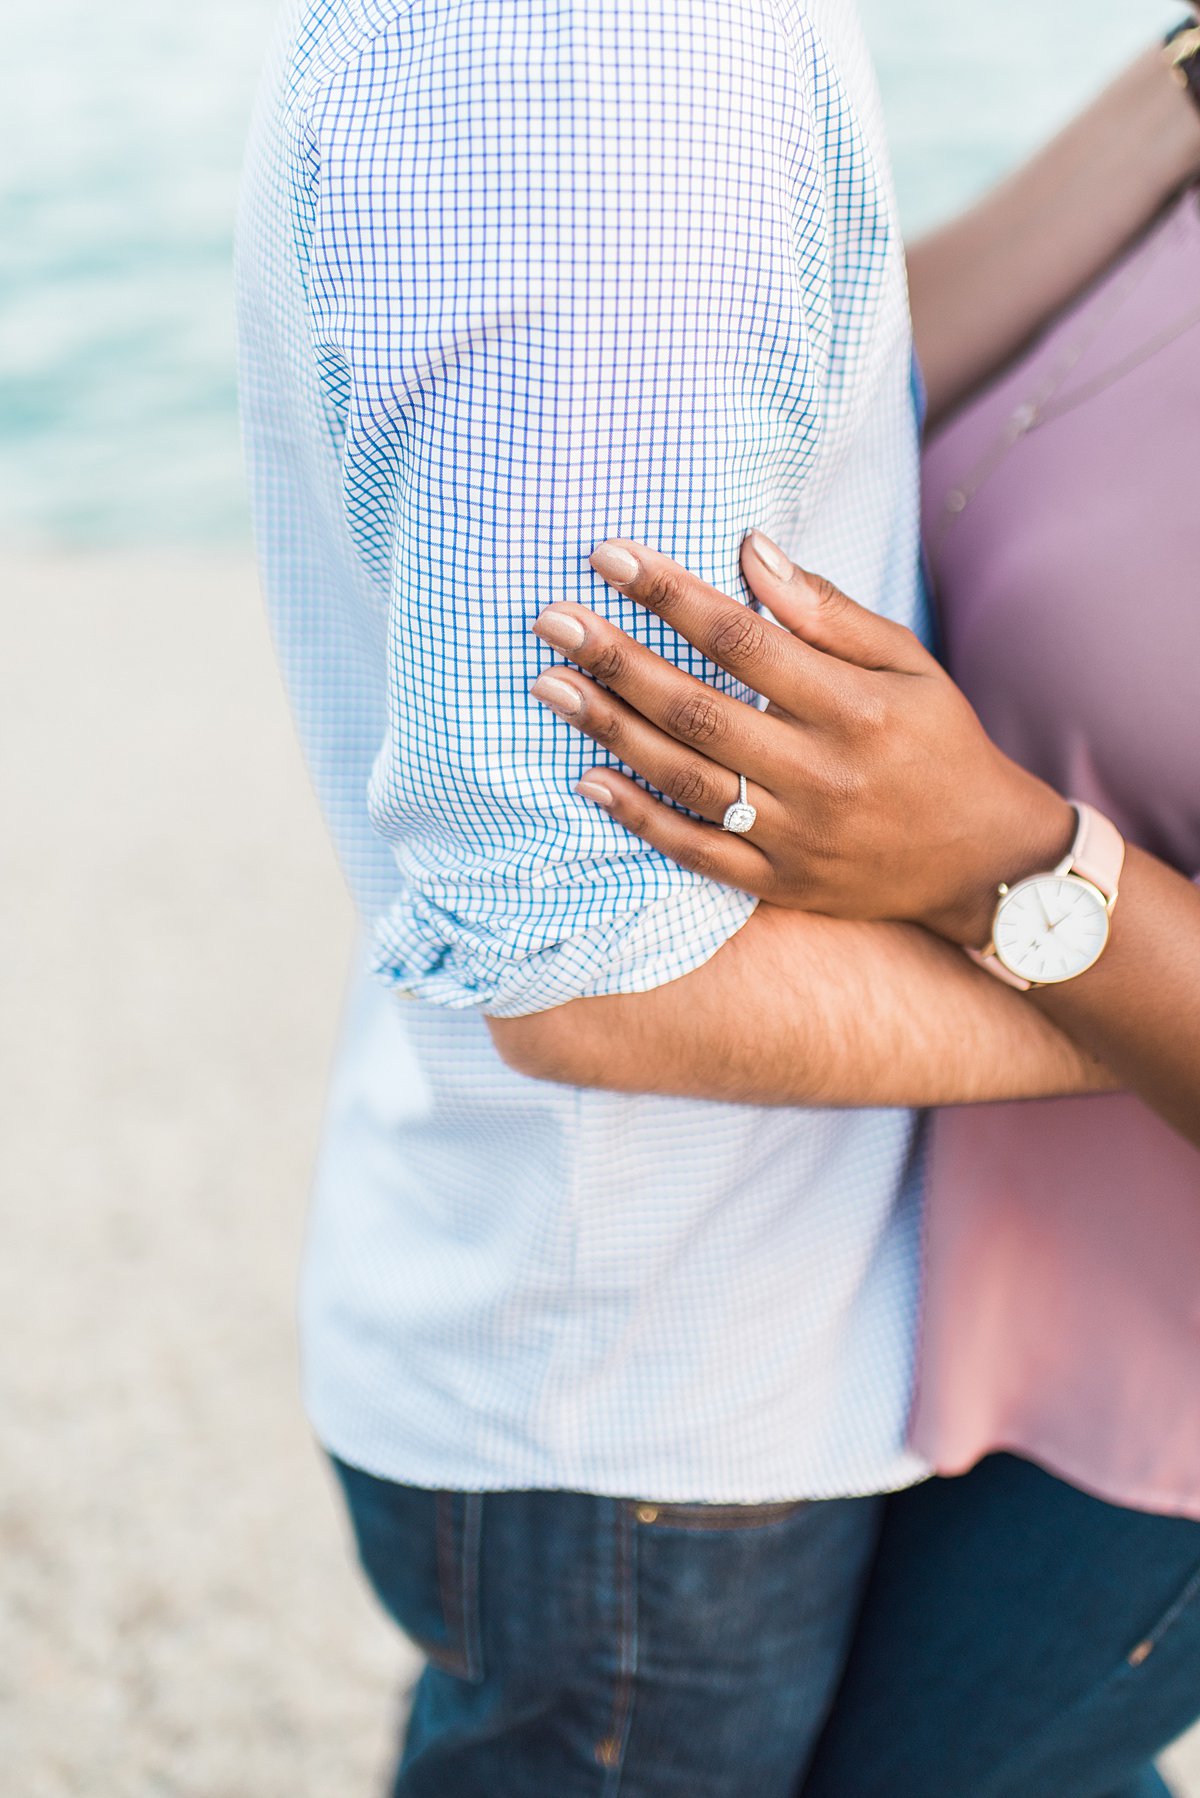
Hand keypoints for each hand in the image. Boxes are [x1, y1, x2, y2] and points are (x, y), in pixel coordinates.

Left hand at [530, 531, 1075, 945]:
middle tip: (552, 619)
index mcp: (853, 708)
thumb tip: (749, 550)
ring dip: (609, 729)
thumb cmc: (942, 745)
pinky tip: (588, 779)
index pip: (742, 641)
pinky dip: (638, 817)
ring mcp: (795, 834)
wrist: (985, 863)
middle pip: (696, 708)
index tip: (609, 556)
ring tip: (550, 685)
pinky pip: (695, 850)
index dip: (670, 595)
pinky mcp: (778, 880)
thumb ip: (828, 612)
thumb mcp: (909, 665)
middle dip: (615, 659)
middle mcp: (819, 773)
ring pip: (683, 777)